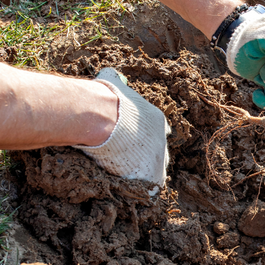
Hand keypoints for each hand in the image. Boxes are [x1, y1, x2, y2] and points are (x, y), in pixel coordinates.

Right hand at [73, 69, 169, 191]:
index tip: (130, 141)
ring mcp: (159, 157)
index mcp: (156, 118)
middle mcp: (162, 138)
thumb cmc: (104, 99)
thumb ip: (114, 80)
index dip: (142, 138)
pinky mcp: (153, 175)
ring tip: (127, 178)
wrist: (102, 118)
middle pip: (157, 152)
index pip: (156, 131)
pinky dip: (141, 190)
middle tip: (126, 161)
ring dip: (142, 174)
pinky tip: (129, 189)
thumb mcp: (111, 82)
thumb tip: (109, 74)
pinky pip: (150, 188)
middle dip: (144, 157)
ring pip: (155, 170)